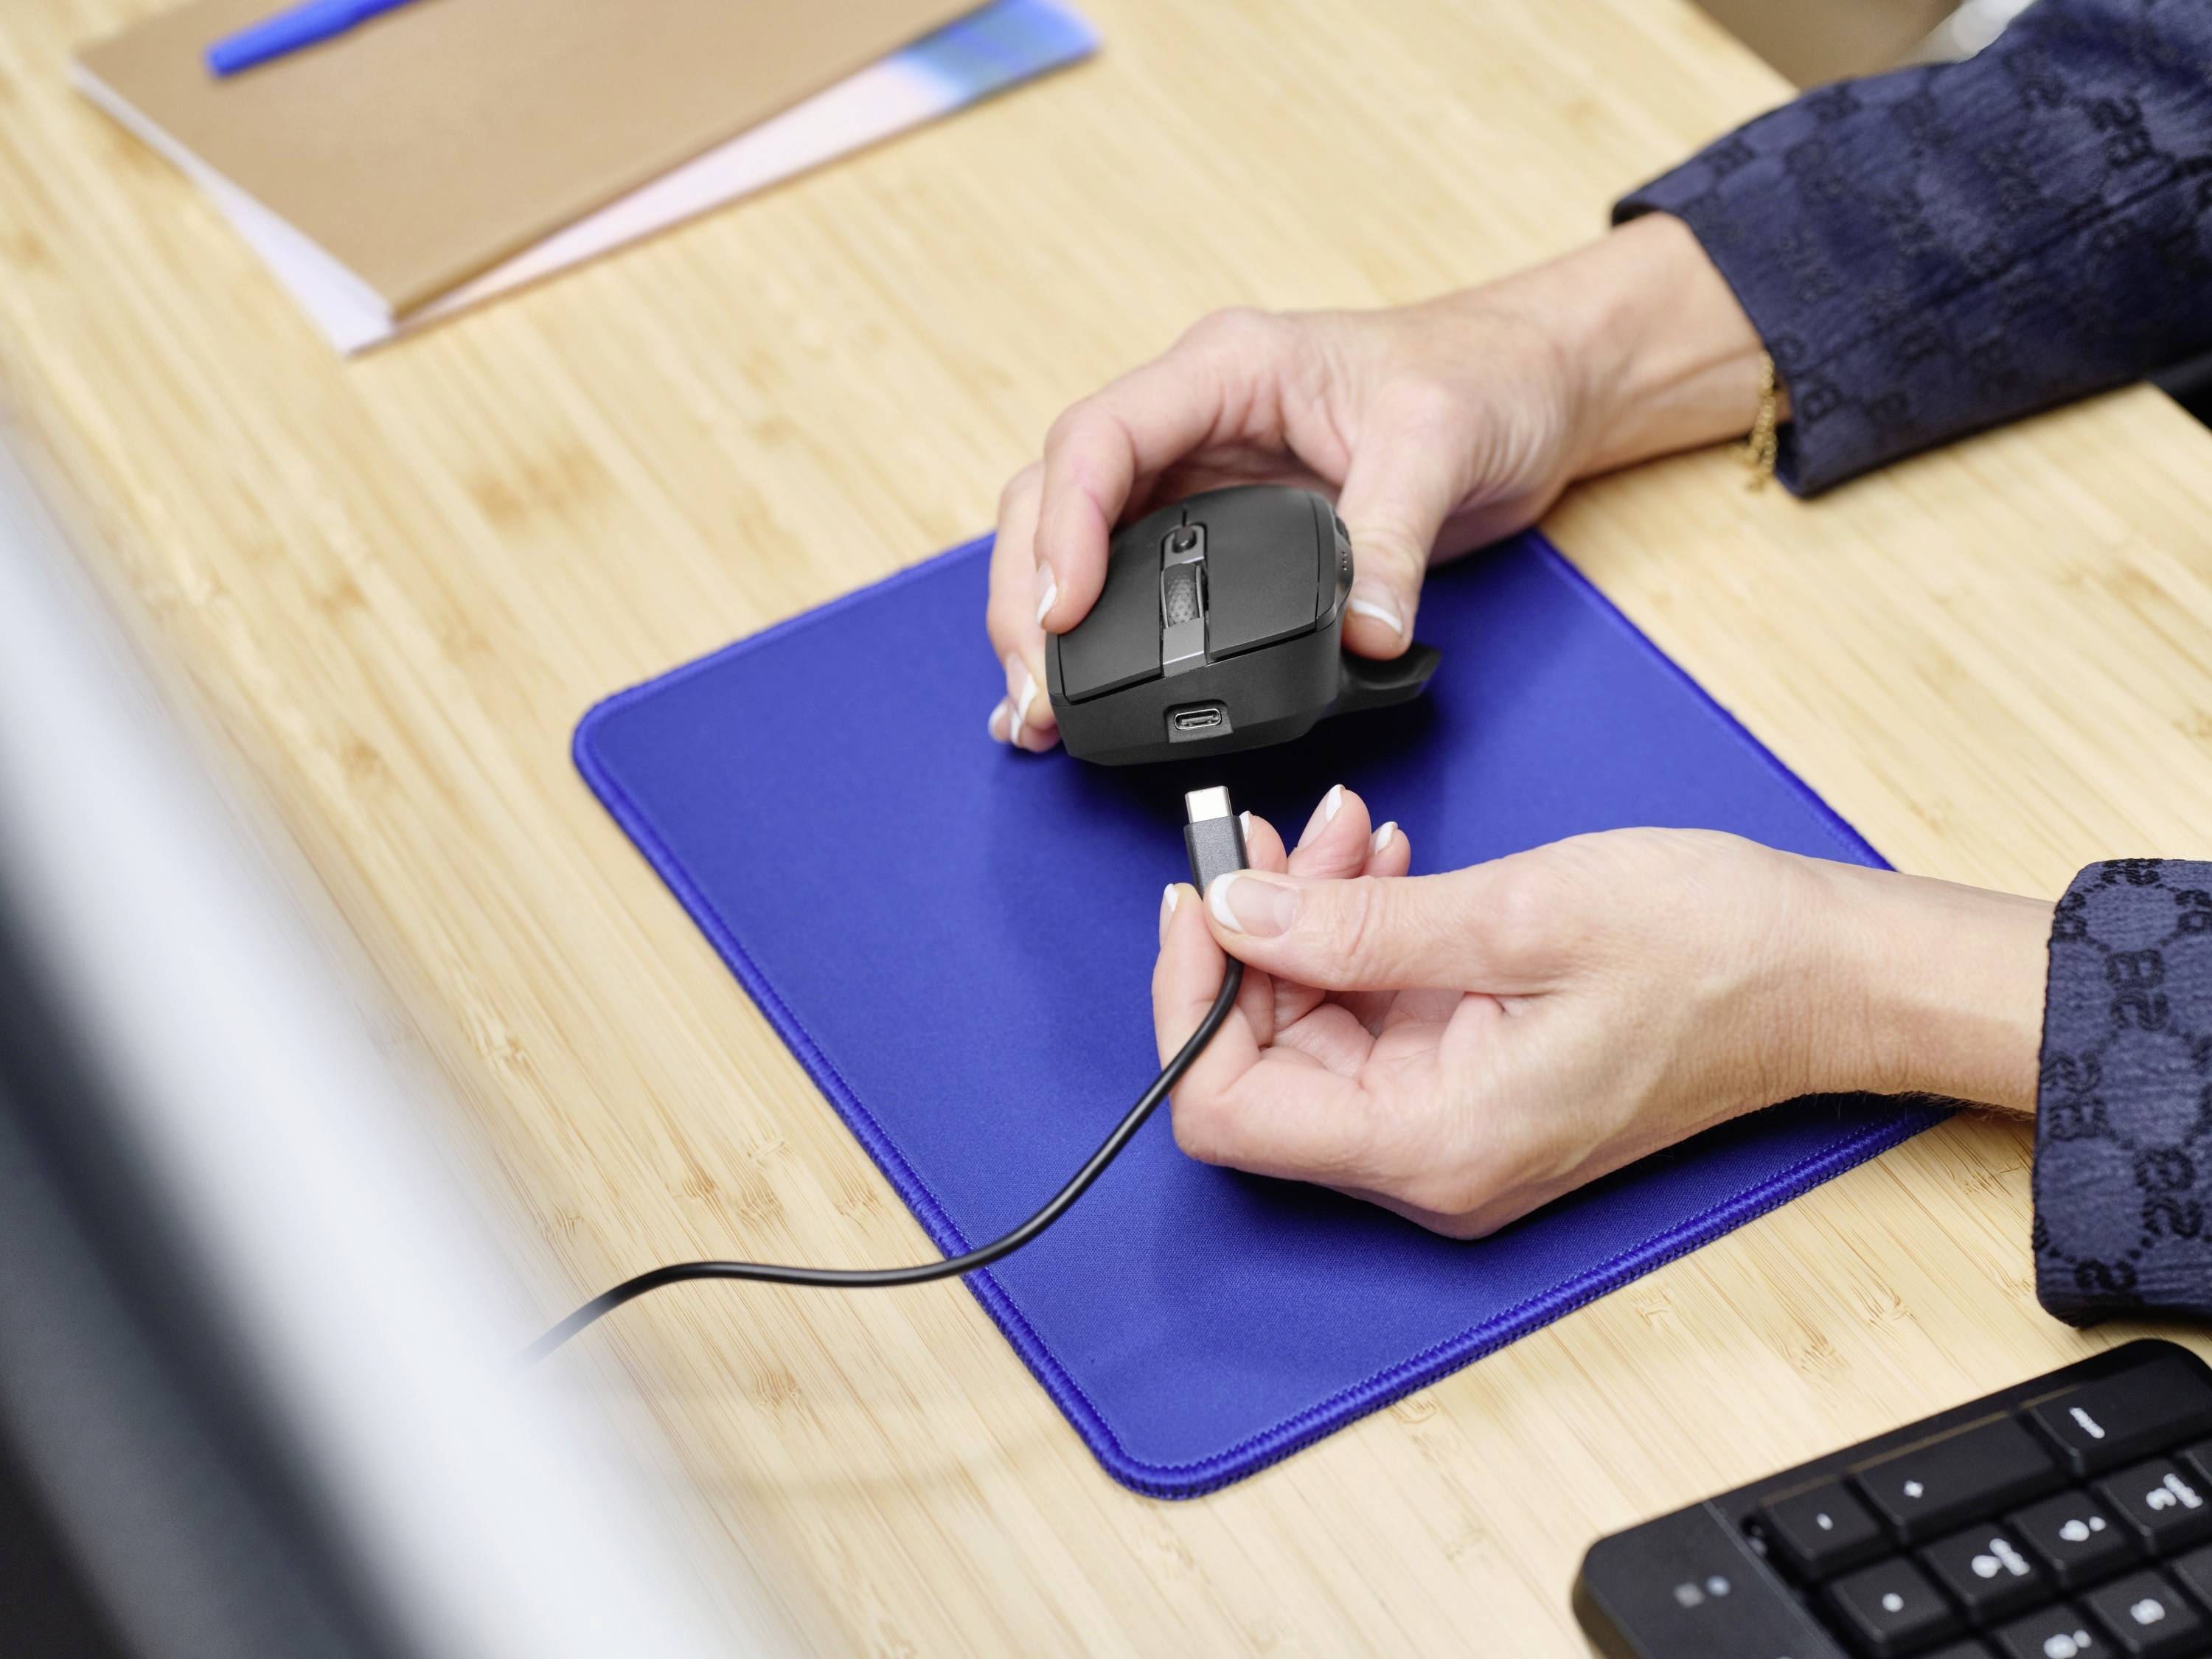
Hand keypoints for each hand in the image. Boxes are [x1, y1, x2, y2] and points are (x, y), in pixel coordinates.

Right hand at [988, 214, 1775, 749]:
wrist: (1533, 388)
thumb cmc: (1486, 379)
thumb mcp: (1442, 442)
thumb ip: (1392, 537)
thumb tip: (1362, 636)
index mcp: (1224, 371)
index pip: (1099, 439)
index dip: (1064, 529)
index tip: (1062, 614)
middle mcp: (1191, 422)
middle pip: (1055, 498)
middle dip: (1028, 597)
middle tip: (1037, 694)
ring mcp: (1196, 480)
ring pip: (1071, 543)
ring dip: (1039, 626)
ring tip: (1035, 715)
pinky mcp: (1218, 536)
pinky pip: (1127, 583)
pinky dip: (1089, 642)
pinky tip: (1072, 703)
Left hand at [1152, 793, 2051, 1236]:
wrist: (1824, 975)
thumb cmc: (1713, 952)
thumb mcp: (1520, 913)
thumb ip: (1358, 923)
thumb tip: (1235, 911)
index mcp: (1435, 1143)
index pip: (1226, 1112)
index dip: (1191, 1001)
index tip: (1201, 897)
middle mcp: (1432, 1159)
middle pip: (1260, 1064)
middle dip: (1253, 936)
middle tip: (1277, 833)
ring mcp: (1452, 1125)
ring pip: (1312, 1029)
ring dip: (1308, 919)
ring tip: (1349, 831)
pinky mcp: (1473, 1082)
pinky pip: (1371, 1017)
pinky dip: (1360, 934)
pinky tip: (1384, 866)